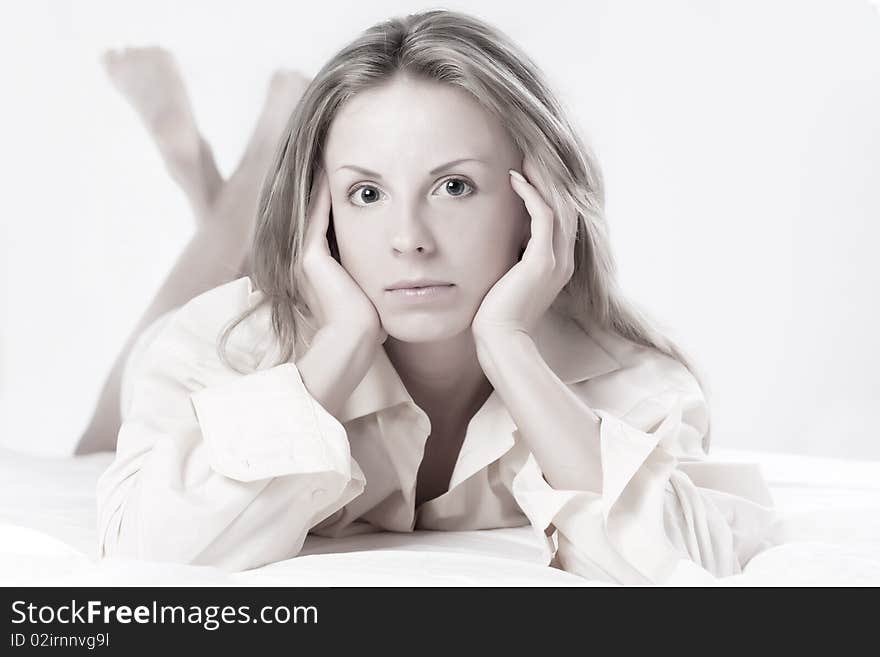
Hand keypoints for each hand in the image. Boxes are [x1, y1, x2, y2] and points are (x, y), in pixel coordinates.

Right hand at [297, 168, 386, 344]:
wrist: (356, 339)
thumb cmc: (370, 326)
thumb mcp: (372, 294)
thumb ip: (376, 280)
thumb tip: (401, 276)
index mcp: (319, 272)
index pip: (326, 229)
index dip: (334, 206)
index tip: (350, 184)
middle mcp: (307, 264)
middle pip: (314, 216)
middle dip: (324, 190)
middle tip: (335, 163)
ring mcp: (304, 260)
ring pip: (311, 212)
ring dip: (320, 187)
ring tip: (329, 160)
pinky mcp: (309, 257)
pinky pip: (315, 216)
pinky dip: (321, 195)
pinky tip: (330, 174)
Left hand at [472, 155, 575, 339]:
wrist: (500, 341)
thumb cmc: (497, 315)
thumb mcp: (508, 280)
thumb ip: (512, 260)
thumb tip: (501, 242)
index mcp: (558, 265)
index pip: (560, 219)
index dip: (549, 192)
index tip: (530, 171)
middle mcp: (564, 261)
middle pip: (566, 206)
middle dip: (550, 178)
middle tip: (533, 153)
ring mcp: (556, 261)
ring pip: (559, 205)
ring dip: (543, 178)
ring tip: (527, 156)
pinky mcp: (542, 261)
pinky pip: (543, 216)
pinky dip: (531, 194)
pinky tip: (514, 179)